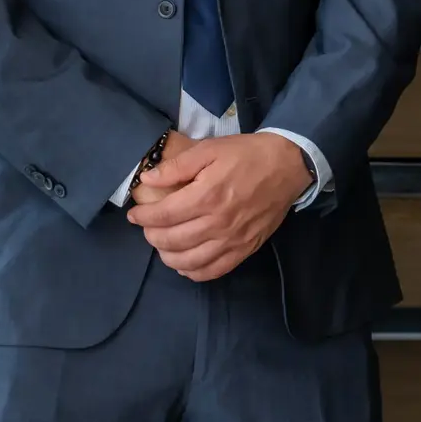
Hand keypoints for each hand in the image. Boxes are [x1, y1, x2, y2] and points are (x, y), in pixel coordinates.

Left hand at [126, 131, 306, 281]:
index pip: (164, 215)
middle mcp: (218, 223)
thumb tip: (148, 180)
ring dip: (168, 256)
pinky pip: (214, 271)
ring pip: (190, 262)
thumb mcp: (208, 149)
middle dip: (152, 236)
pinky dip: (194, 272)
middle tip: (147, 227)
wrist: (287, 165)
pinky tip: (184, 263)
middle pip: (172, 241)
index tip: (134, 215)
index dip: (143, 217)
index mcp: (207, 196)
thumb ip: (176, 166)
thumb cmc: (246, 155)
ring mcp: (233, 240)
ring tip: (162, 245)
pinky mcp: (245, 249)